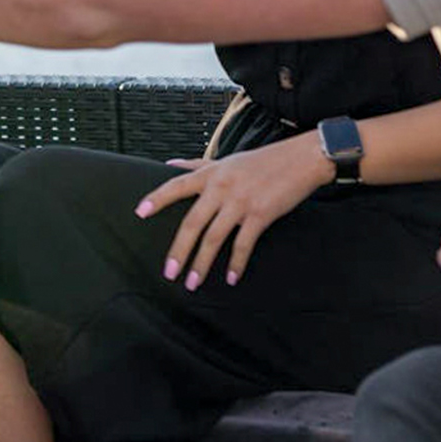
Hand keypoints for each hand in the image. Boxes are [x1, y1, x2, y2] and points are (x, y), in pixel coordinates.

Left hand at [134, 132, 333, 289]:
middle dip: (178, 250)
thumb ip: (196, 165)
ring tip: (193, 282)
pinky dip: (236, 262)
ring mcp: (240, 202)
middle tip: (169, 272)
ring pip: (214, 237)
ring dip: (202, 263)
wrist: (300, 159)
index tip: (140, 212)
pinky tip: (230, 277)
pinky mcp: (261, 214)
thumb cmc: (262, 161)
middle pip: (192, 223)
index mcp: (210, 174)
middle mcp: (221, 188)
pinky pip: (243, 244)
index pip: (176, 186)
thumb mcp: (225, 160)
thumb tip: (169, 164)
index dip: (157, 198)